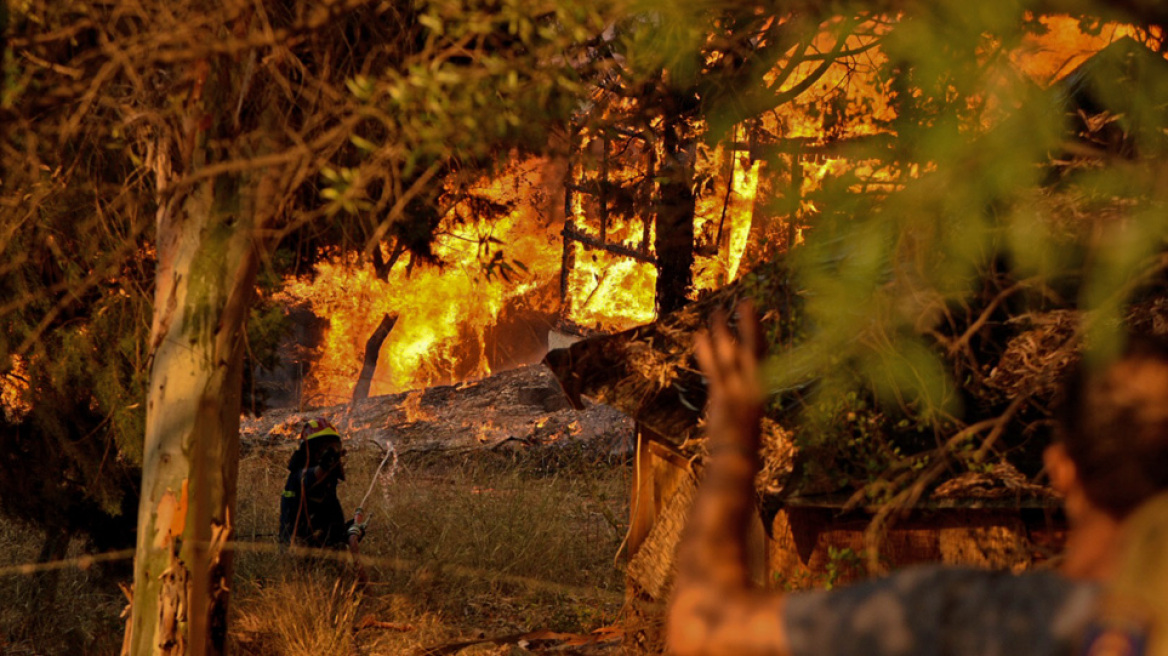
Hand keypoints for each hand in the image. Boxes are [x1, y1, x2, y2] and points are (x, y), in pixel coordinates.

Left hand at [694, 300, 765, 458]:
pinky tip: (699, 335)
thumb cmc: (742, 446)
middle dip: (749, 324)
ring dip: (723, 331)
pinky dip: (706, 351)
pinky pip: (714, 369)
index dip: (760, 333)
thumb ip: (744, 400)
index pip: (764, 355)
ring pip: (732, 354)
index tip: (756, 317)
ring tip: (717, 311)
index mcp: (762, 390)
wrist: (737, 461)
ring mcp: (738, 391)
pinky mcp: (723, 397)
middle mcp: (755, 387)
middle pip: (754, 348)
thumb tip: (742, 390)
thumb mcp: (748, 418)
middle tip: (744, 301)